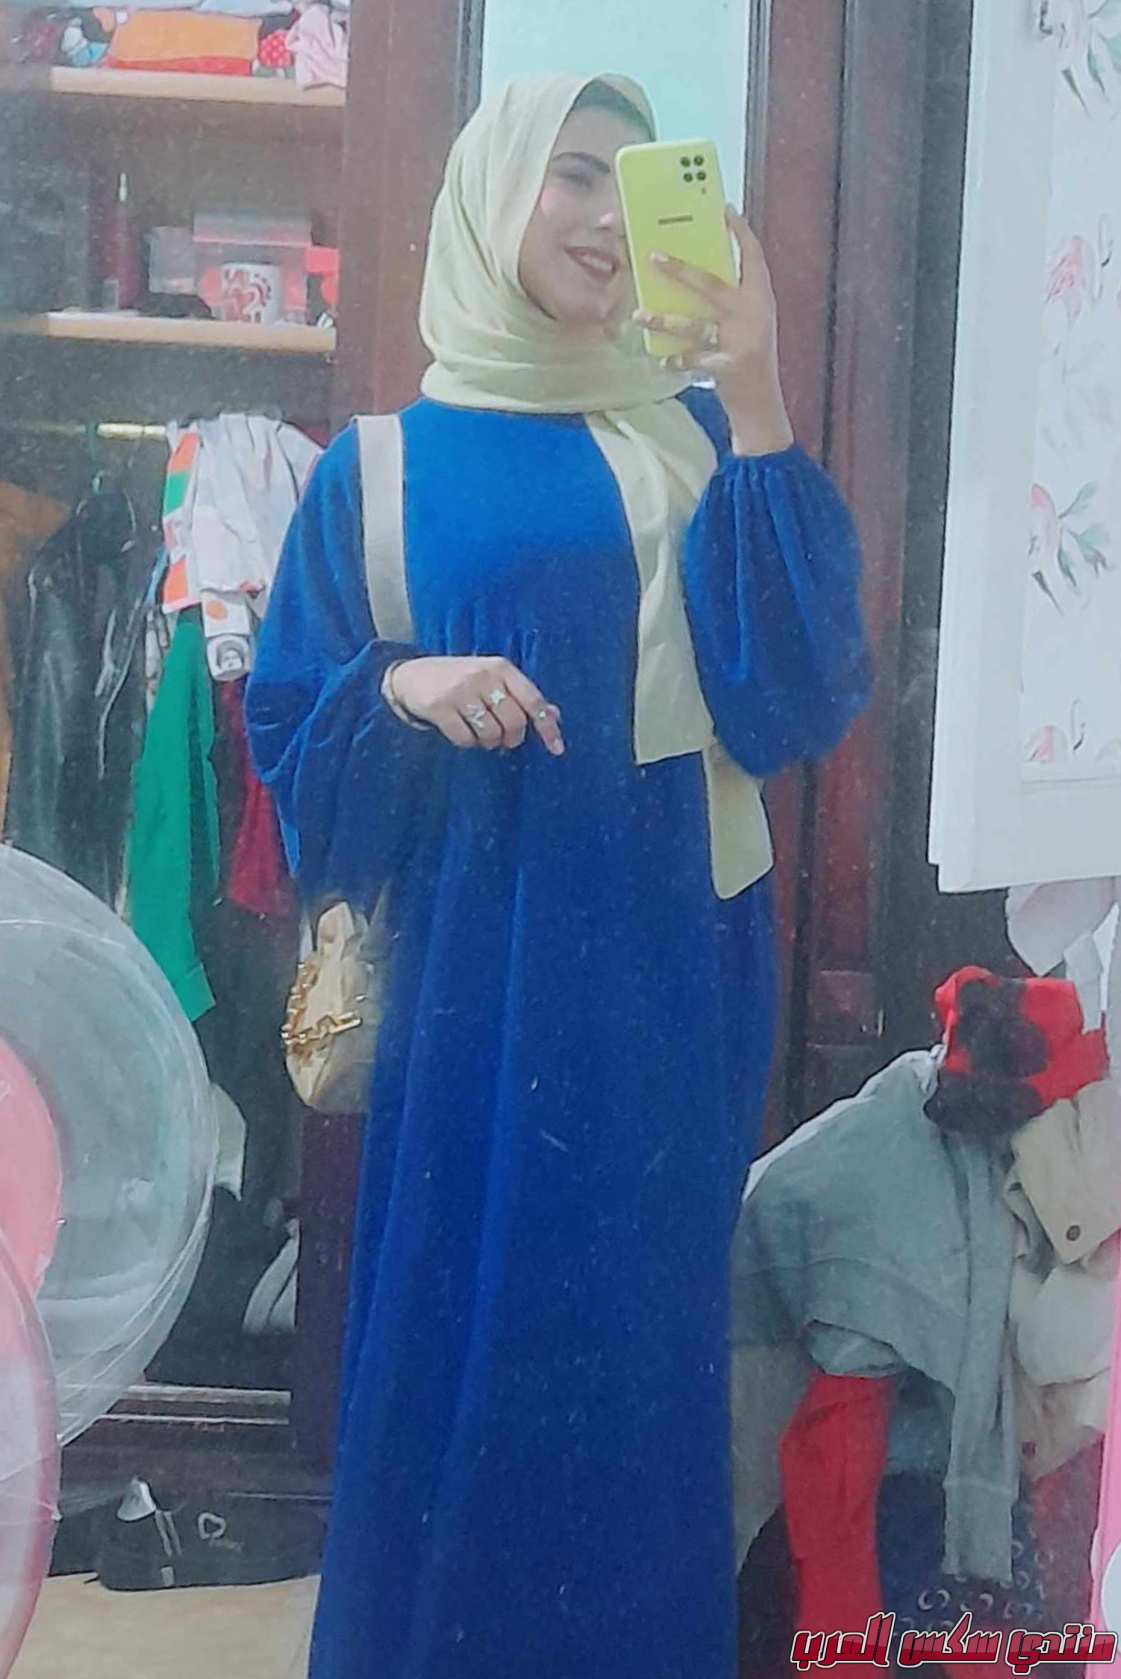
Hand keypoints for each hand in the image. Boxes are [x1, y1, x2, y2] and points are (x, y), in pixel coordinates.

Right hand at [385, 655, 564, 754]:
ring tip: (480, 733)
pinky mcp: (439, 706)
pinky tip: (462, 732)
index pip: (533, 700)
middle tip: (504, 740)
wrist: (412, 675)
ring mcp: (460, 690)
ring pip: (491, 733)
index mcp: (502, 668)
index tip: (557, 749)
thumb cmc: (461, 679)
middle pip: (514, 721)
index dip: (547, 727)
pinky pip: (465, 739)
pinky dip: (468, 743)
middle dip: (512, 738)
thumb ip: (522, 696)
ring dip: (489, 742)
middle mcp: (483, 676)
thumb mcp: (494, 679)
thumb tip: (554, 715)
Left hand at [634, 207, 794, 455]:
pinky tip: (659, 359)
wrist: (762, 405)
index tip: (724, 209)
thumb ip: (730, 298)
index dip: (740, 232)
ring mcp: (741, 340)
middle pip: (712, 284)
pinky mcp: (728, 366)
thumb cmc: (748, 357)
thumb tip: (692, 273)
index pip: (753, 256)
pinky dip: (676, 360)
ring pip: (695, 325)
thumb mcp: (749, 322)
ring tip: (639, 316)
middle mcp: (753, 314)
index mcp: (760, 298)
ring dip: (663, 321)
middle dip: (681, 270)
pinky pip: (694, 360)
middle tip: (652, 256)